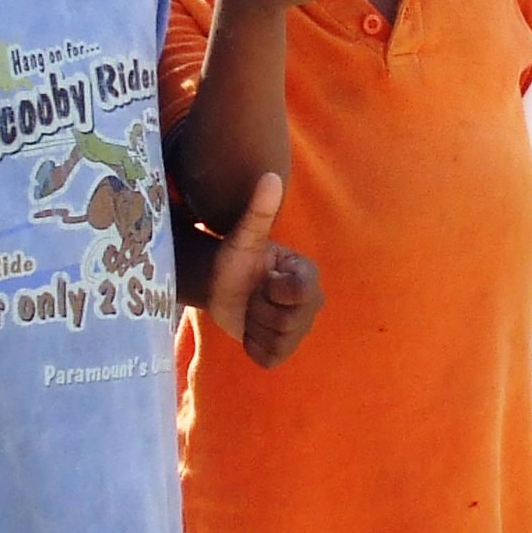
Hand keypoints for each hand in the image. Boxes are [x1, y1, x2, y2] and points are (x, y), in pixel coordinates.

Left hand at [200, 170, 322, 368]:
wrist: (219, 284)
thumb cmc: (235, 257)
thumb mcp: (244, 235)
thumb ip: (259, 209)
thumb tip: (270, 175)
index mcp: (308, 276)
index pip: (299, 294)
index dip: (273, 289)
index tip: (264, 276)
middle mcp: (312, 305)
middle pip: (287, 322)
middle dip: (260, 308)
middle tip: (253, 293)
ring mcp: (298, 331)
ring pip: (277, 340)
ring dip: (254, 325)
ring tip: (250, 308)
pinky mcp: (280, 351)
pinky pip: (268, 357)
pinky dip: (251, 344)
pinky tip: (248, 327)